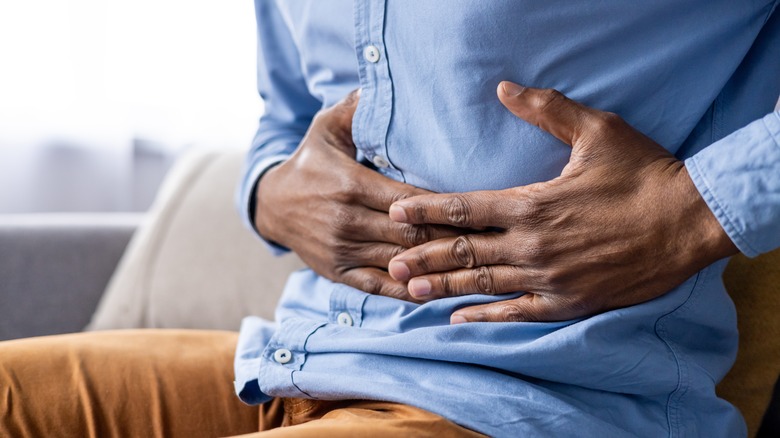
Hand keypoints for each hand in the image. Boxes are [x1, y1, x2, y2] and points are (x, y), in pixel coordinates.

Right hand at [255, 90, 462, 299]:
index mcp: (350, 185)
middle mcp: (346, 221)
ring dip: (435, 267)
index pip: (408, 201)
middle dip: (451, 238)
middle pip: (410, 235)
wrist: (272, 205)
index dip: (444, 208)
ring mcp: (342, 250)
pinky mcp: (338, 272)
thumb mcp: (326, 128)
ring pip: (399, 263)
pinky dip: (406, 291)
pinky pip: (378, 287)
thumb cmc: (310, 161)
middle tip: (488, 240)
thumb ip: (355, 108)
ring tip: (474, 266)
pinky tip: (435, 289)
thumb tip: (379, 84)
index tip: (477, 210)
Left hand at [387, 82, 737, 321]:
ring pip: (482, 283)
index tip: (395, 214)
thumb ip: (546, 110)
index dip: (426, 211)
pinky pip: (517, 312)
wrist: (691, 221)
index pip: (464, 209)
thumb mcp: (597, 130)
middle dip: (423, 255)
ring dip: (443, 286)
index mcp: (532, 203)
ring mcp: (549, 277)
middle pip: (464, 250)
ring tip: (408, 290)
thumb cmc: (644, 173)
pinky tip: (459, 319)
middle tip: (388, 261)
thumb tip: (503, 88)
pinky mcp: (569, 302)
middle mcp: (532, 244)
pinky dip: (486, 316)